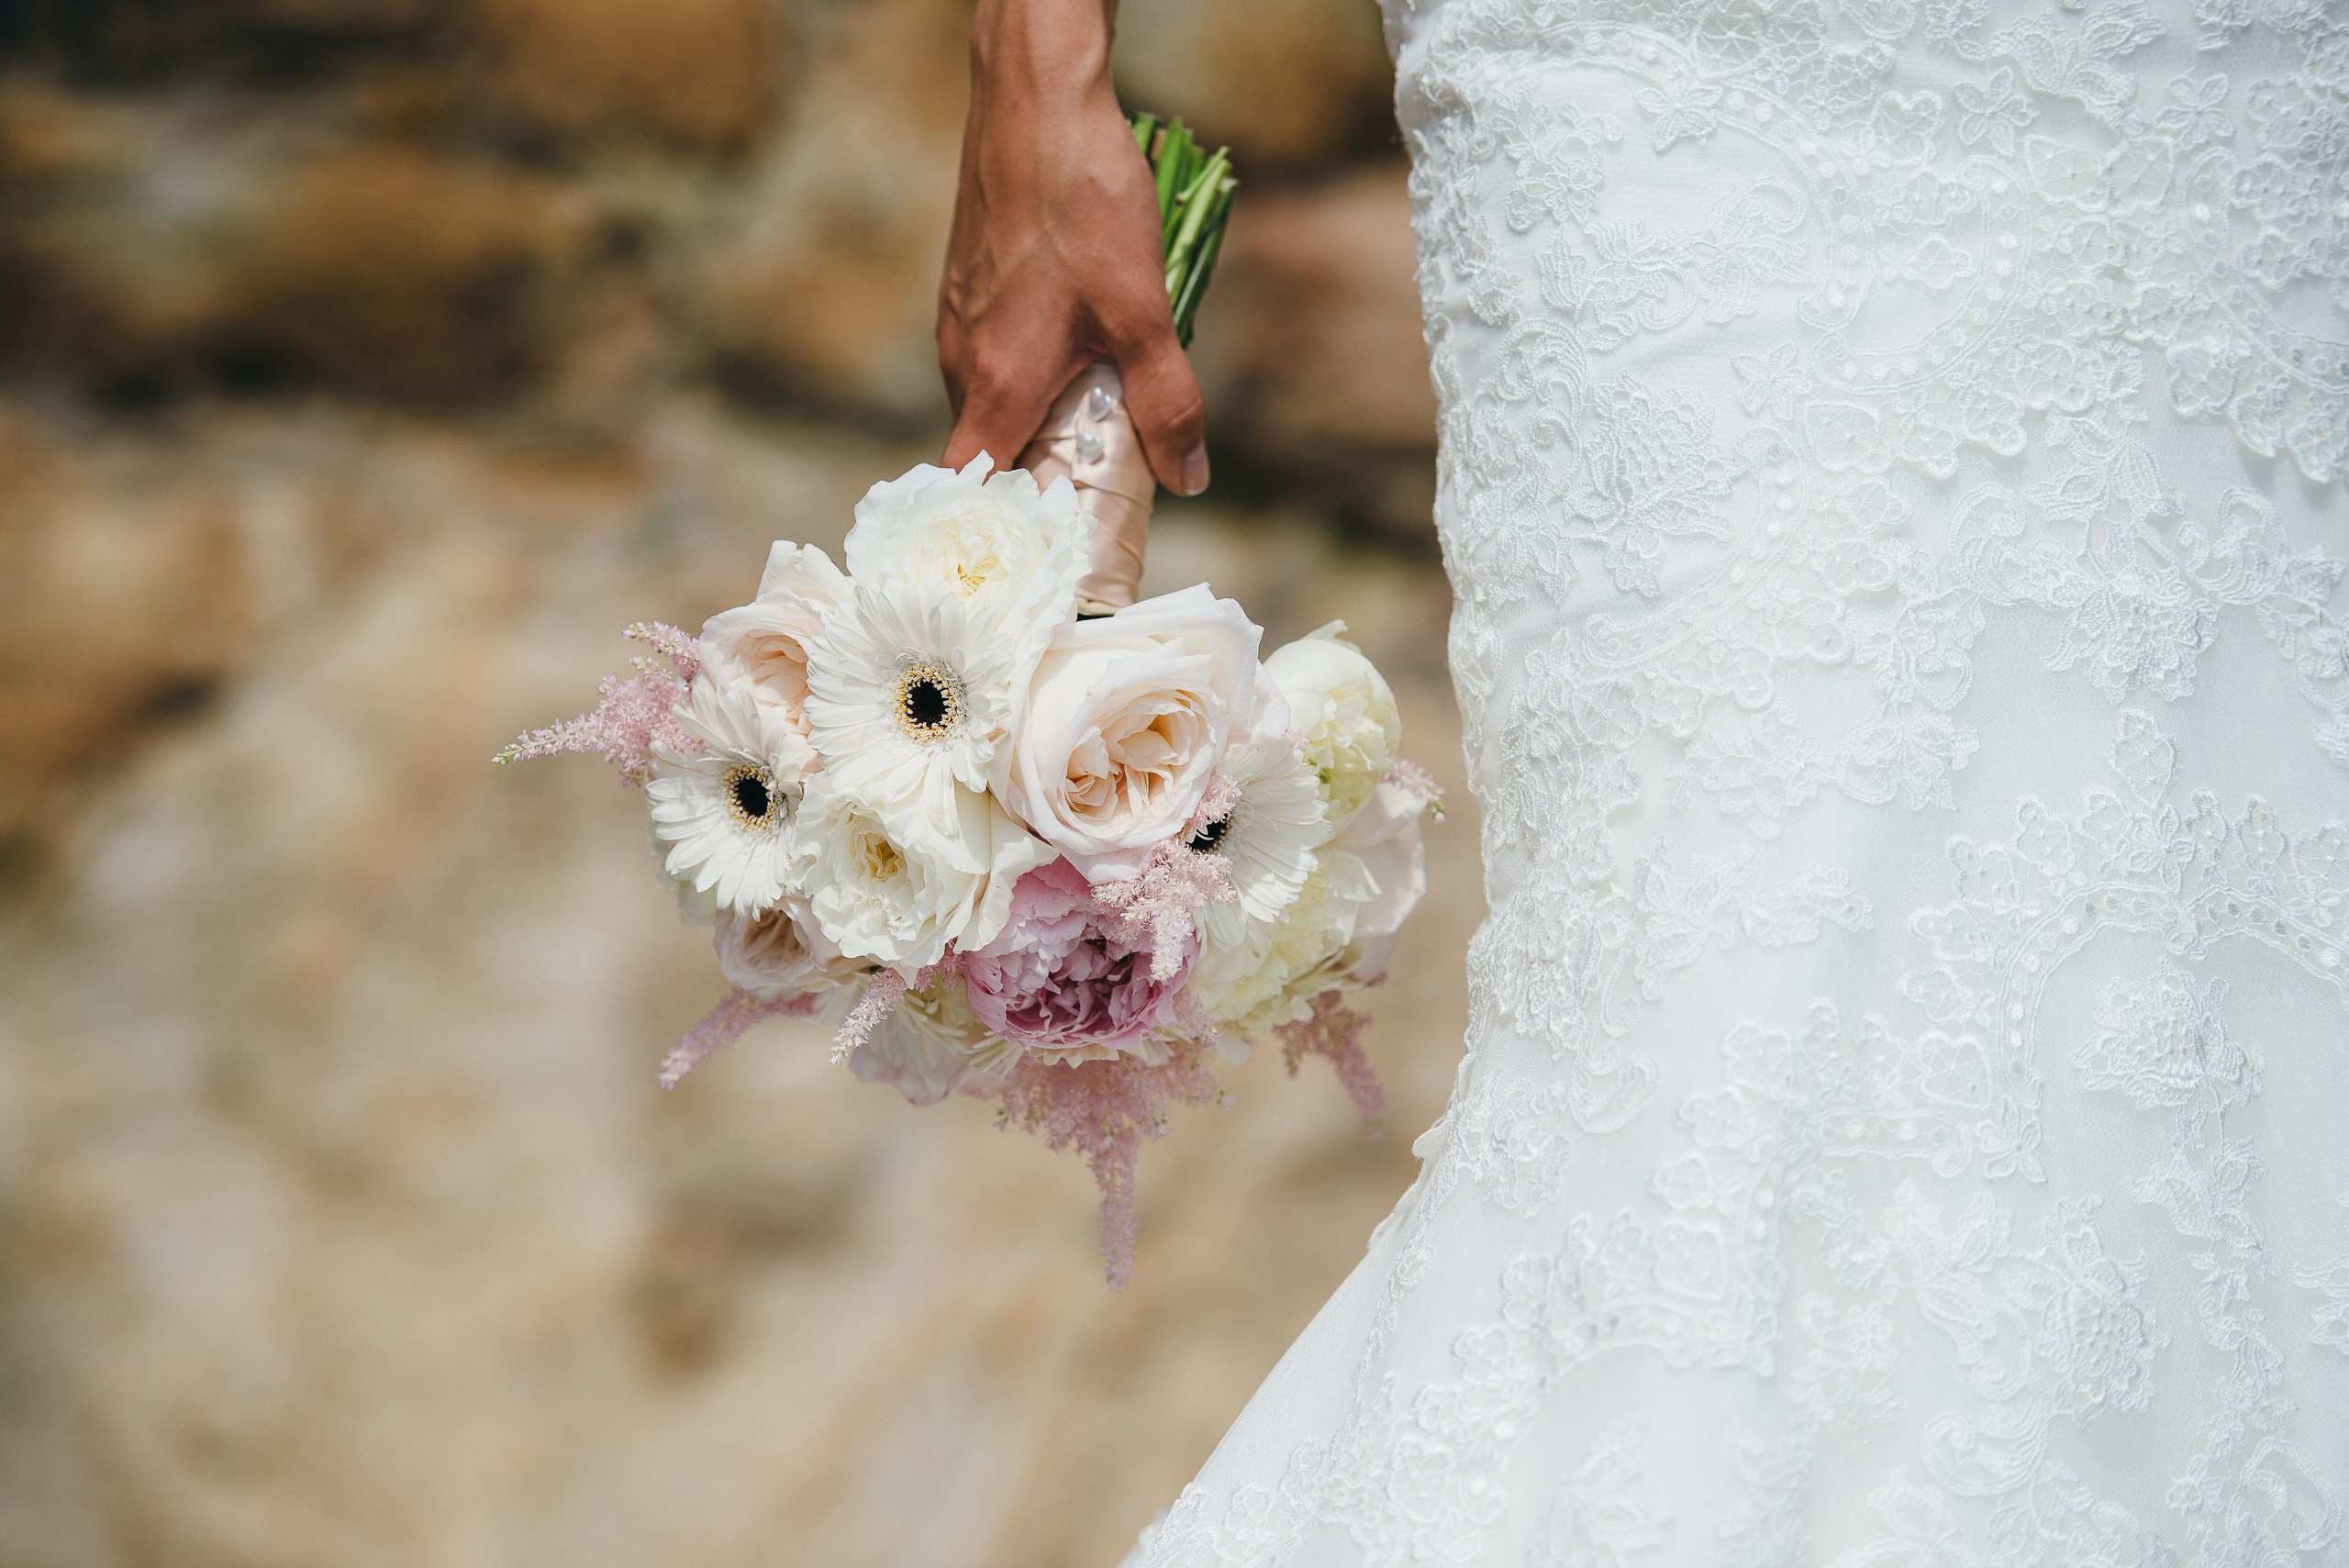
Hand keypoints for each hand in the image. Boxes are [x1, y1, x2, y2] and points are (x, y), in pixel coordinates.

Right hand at [938, 0, 1209, 497]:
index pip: (971, 493)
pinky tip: (1076, 353)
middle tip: (1091, 499)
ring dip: (1035, 423)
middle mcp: (961, 361)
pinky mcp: (968, 287)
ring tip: (1094, 428)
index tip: (1040, 554)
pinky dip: (1027, 375)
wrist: (1036, 101)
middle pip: (987, 454)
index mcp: (996, 385)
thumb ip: (1168, 404)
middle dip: (1033, 482)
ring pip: (991, 401)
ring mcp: (958, 322)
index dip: (1000, 533)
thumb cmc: (1083, 203)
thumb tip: (1189, 478)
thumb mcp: (1145, 314)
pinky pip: (991, 356)